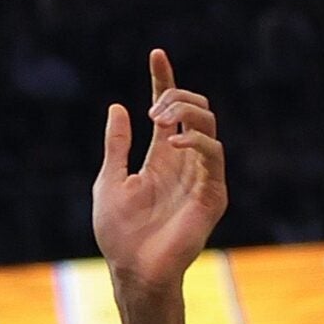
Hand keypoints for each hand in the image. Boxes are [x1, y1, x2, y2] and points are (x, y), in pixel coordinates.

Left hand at [94, 49, 226, 295]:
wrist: (133, 269)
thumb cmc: (119, 233)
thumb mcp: (109, 180)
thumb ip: (117, 145)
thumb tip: (117, 107)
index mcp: (159, 157)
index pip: (168, 111)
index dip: (163, 81)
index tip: (156, 54)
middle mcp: (184, 162)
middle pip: (194, 110)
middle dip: (175, 97)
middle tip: (153, 111)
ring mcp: (201, 176)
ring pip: (208, 126)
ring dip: (185, 113)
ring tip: (159, 119)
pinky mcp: (213, 194)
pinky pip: (213, 156)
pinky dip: (194, 142)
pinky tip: (171, 144)